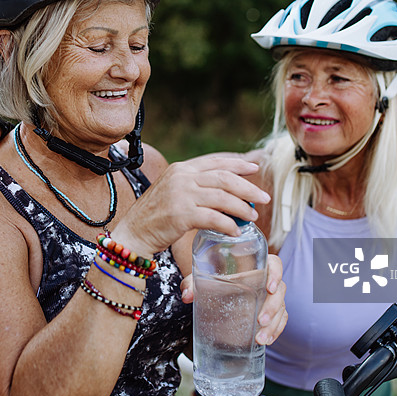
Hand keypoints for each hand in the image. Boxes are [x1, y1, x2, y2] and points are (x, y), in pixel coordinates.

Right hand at [110, 154, 270, 255]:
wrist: (132, 233)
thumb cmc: (154, 217)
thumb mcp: (173, 192)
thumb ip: (194, 188)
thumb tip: (226, 194)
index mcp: (181, 169)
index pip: (215, 162)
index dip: (238, 165)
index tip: (254, 169)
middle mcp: (181, 177)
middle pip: (224, 178)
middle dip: (248, 188)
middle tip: (263, 198)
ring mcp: (181, 194)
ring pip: (222, 197)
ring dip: (242, 208)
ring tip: (252, 217)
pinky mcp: (181, 214)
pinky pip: (213, 217)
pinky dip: (228, 224)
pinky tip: (236, 231)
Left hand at [180, 254, 286, 345]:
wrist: (217, 296)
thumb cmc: (214, 282)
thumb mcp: (203, 280)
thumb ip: (193, 283)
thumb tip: (186, 295)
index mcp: (255, 267)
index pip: (275, 264)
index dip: (276, 274)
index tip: (269, 288)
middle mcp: (266, 282)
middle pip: (280, 290)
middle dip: (272, 307)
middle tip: (260, 321)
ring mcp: (271, 298)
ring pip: (281, 309)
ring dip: (274, 324)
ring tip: (261, 339)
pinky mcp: (272, 313)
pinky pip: (281, 321)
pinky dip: (276, 331)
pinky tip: (267, 341)